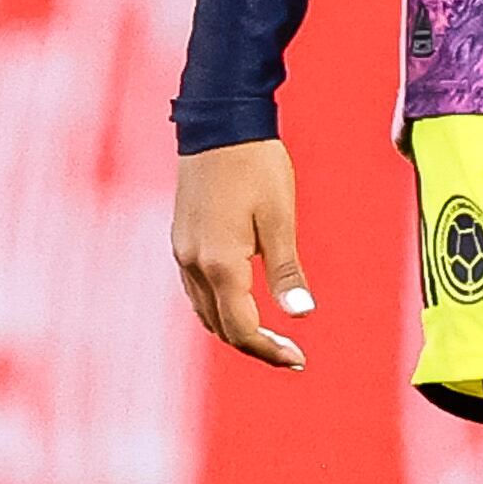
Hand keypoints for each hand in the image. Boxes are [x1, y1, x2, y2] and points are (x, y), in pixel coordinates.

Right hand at [170, 139, 313, 367]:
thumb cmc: (256, 165)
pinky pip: (196, 289)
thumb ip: (286, 271)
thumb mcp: (280, 218)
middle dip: (254, 345)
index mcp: (220, 263)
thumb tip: (301, 313)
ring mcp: (181, 251)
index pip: (241, 328)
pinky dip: (219, 306)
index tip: (298, 360)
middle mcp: (193, 263)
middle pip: (219, 327)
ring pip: (204, 310)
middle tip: (290, 354)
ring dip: (234, 329)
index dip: (269, 350)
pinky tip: (242, 302)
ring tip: (270, 335)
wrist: (218, 123)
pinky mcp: (181, 238)